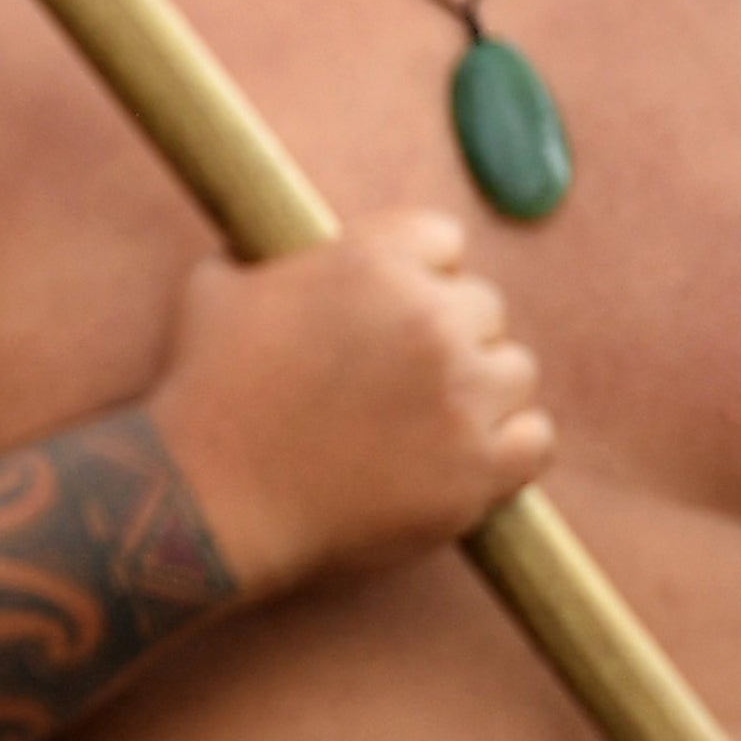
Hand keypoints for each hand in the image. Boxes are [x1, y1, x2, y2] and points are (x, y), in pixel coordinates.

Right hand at [142, 210, 547, 596]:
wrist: (208, 501)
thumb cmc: (204, 393)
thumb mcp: (217, 286)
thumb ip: (271, 255)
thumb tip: (286, 244)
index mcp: (374, 262)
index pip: (443, 240)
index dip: (416, 272)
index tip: (389, 308)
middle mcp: (430, 319)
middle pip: (484, 307)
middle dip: (446, 335)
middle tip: (395, 377)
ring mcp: (464, 395)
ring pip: (514, 371)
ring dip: (478, 391)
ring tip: (421, 421)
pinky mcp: (480, 466)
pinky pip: (536, 438)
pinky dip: (506, 447)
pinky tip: (459, 454)